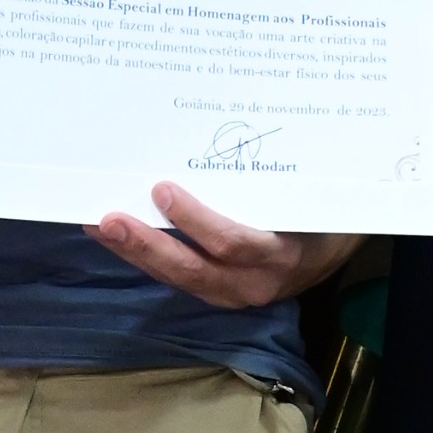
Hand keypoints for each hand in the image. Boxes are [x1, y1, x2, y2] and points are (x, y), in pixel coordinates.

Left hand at [86, 184, 356, 311]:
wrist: (334, 251)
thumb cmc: (316, 213)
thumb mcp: (301, 198)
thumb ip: (265, 183)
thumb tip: (214, 138)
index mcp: (280, 254)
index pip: (233, 242)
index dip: (196, 220)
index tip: (163, 190)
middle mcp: (254, 282)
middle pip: (192, 269)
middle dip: (145, 245)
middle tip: (107, 219)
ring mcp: (233, 294)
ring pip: (178, 278)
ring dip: (135, 253)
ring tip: (98, 226)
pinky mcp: (218, 294)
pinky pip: (178, 278)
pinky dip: (147, 257)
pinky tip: (119, 238)